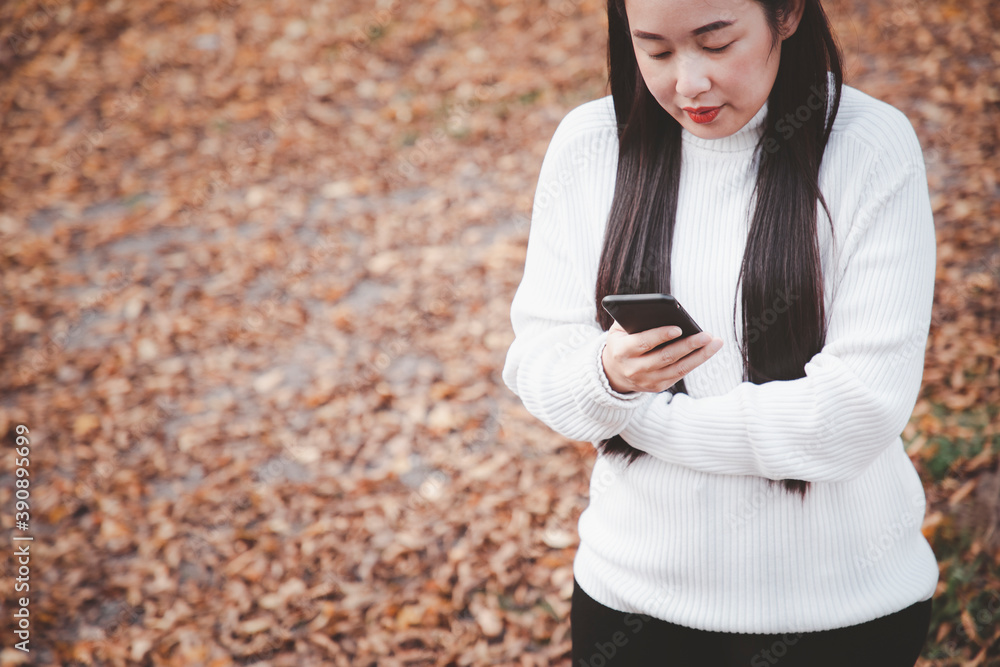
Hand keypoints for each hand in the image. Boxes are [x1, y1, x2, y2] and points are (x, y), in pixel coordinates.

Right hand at [601, 322, 723, 393]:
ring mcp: (647, 381)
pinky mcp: (658, 387)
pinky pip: (680, 374)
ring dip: (699, 356)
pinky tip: (707, 351)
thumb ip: (634, 319)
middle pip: (665, 357)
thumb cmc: (622, 342)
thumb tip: (661, 310)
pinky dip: (695, 362)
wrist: (613, 373)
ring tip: (715, 342)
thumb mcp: (619, 330)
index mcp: (622, 351)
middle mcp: (634, 369)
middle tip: (707, 335)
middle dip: (688, 345)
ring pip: (678, 369)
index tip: (679, 328)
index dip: (660, 335)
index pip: (643, 342)